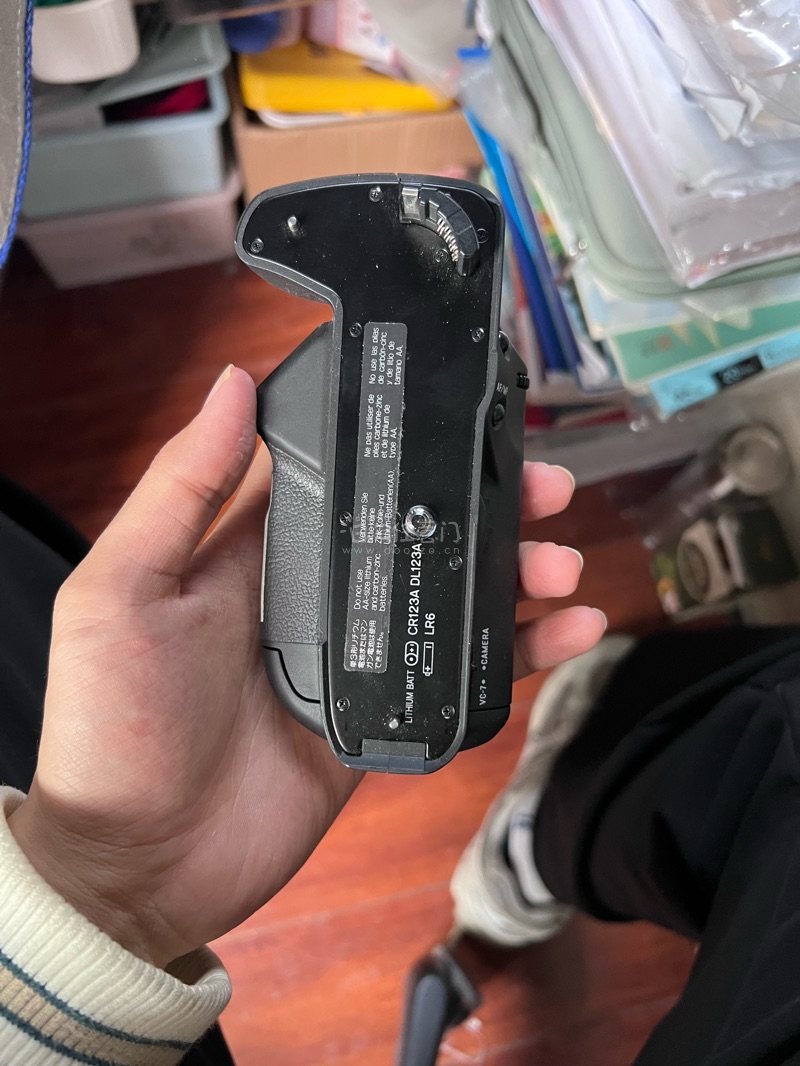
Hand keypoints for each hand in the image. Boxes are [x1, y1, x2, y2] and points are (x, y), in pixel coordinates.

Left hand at [9, 366, 602, 968]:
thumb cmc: (114, 724)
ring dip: (513, 569)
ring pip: (449, 592)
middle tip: (543, 484)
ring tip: (559, 560)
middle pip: (413, 527)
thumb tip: (233, 385)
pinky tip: (568, 630)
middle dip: (482, 500)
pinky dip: (518, 651)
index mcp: (255, 549)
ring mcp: (353, 654)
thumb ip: (183, 488)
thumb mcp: (126, 590)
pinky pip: (456, 669)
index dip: (404, 442)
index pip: (343, 473)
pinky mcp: (381, 711)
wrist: (140, 865)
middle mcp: (312, 592)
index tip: (464, 417)